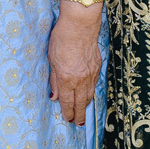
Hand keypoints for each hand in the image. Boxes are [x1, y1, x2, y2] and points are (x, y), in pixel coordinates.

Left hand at [47, 10, 101, 125]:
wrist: (80, 25)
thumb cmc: (62, 38)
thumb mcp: (52, 60)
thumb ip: (54, 79)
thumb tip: (55, 96)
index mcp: (67, 78)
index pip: (68, 101)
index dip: (67, 112)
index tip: (68, 119)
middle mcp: (81, 79)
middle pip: (81, 102)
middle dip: (79, 115)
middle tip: (78, 123)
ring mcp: (91, 73)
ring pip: (89, 94)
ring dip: (86, 105)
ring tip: (83, 113)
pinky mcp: (97, 65)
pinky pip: (94, 83)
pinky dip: (91, 91)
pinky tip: (88, 94)